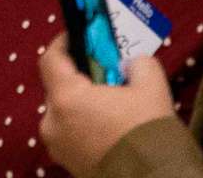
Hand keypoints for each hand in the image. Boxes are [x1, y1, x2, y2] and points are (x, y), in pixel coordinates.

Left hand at [35, 40, 174, 174]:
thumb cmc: (148, 132)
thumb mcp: (151, 86)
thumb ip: (138, 63)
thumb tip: (131, 63)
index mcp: (65, 98)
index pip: (50, 59)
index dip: (64, 43)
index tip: (80, 37)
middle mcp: (53, 123)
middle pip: (59, 88)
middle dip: (81, 78)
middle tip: (106, 74)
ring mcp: (59, 148)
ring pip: (66, 114)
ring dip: (85, 105)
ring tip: (115, 105)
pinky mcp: (69, 166)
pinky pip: (73, 136)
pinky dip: (87, 127)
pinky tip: (113, 129)